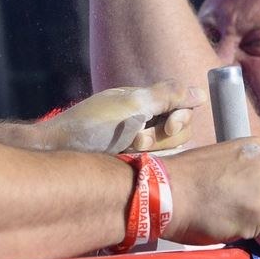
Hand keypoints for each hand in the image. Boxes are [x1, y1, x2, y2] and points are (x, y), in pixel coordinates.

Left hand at [42, 81, 204, 153]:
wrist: (59, 151)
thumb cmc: (91, 125)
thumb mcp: (131, 105)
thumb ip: (167, 96)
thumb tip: (200, 92)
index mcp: (145, 102)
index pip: (183, 108)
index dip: (181, 118)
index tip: (168, 125)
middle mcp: (146, 122)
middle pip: (180, 132)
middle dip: (160, 137)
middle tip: (134, 138)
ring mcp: (139, 145)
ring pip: (170, 151)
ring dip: (149, 150)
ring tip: (125, 150)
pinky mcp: (133, 165)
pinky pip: (156, 166)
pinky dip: (142, 162)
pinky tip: (124, 162)